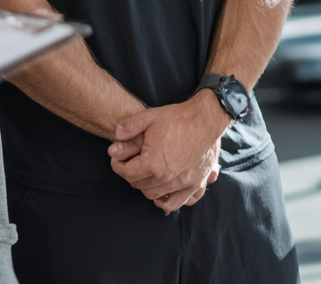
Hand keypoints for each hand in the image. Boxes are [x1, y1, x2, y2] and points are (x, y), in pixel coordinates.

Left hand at [108, 94, 229, 213]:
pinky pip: (175, 203)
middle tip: (132, 164)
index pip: (126, 173)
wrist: (206, 119)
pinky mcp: (194, 183)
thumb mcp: (149, 117)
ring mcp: (181, 183)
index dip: (118, 166)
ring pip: (153, 195)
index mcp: (152, 162)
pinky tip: (161, 193)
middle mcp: (165, 177)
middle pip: (138, 185)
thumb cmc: (178, 118)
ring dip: (145, 186)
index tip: (118, 159)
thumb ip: (129, 128)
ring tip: (145, 175)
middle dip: (131, 174)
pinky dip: (164, 202)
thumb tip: (114, 136)